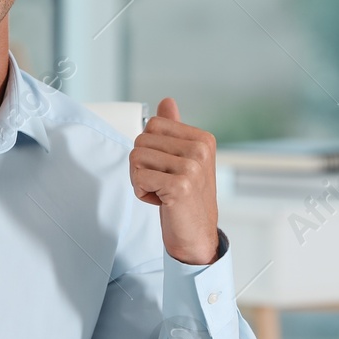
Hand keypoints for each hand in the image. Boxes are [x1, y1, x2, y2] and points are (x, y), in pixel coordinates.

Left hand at [129, 98, 219, 264]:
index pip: (152, 124)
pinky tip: (162, 201)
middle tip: (162, 184)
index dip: (149, 148)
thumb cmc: (186, 198)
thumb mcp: (182, 160)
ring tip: (162, 192)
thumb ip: (174, 130)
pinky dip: (142, 193)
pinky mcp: (180, 186)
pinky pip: (138, 178)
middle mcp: (200, 149)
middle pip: (141, 141)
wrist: (196, 236)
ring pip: (136, 158)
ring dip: (140, 180)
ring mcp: (192, 167)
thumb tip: (166, 102)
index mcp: (202, 139)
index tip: (166, 168)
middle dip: (142, 165)